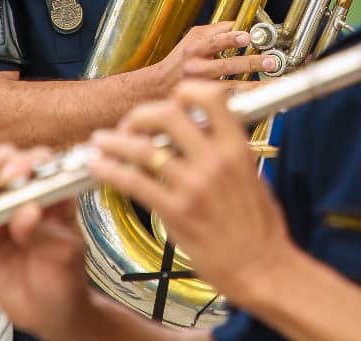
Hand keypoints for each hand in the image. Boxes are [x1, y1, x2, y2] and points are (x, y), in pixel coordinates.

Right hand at [0, 145, 101, 337]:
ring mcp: (4, 212)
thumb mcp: (63, 256)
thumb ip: (45, 233)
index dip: (25, 165)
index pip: (42, 165)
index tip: (11, 178)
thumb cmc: (66, 280)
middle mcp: (29, 197)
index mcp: (57, 196)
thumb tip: (27, 212)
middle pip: (8, 165)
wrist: (49, 312)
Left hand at [89, 81, 294, 306]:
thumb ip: (227, 153)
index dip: (184, 93)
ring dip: (115, 141)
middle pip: (168, 115)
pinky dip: (111, 170)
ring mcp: (194, 186)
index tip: (171, 102)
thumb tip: (204, 137)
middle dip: (141, 115)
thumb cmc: (260, 228)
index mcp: (238, 148)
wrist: (261, 267)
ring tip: (101, 141)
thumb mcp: (252, 176)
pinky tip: (99, 167)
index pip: (209, 98)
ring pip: (143, 148)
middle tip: (131, 124)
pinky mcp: (177, 212)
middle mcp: (215, 161)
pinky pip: (135, 183)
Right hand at [152, 21, 275, 92]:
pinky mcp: (204, 103)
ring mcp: (201, 88)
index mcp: (194, 50)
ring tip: (271, 84)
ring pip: (230, 88)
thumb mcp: (190, 41)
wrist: (155, 89)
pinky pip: (227, 102)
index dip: (229, 38)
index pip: (213, 42)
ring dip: (253, 86)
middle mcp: (197, 69)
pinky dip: (244, 100)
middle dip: (250, 63)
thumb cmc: (176, 63)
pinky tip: (260, 99)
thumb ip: (212, 31)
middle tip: (269, 61)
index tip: (247, 36)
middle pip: (225, 66)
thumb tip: (235, 24)